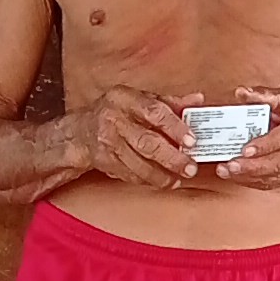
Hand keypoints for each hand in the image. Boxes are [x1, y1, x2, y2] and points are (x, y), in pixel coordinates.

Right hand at [80, 85, 195, 186]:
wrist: (82, 131)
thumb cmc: (118, 112)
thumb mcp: (140, 99)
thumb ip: (170, 102)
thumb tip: (197, 100)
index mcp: (125, 98)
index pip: (154, 111)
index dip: (175, 127)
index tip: (192, 140)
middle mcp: (114, 119)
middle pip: (146, 142)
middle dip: (171, 158)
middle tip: (190, 167)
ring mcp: (107, 142)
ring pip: (138, 163)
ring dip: (162, 174)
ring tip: (179, 178)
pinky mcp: (105, 161)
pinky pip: (130, 174)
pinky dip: (149, 180)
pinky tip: (163, 181)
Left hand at [223, 93, 279, 182]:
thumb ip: (265, 95)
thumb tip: (241, 92)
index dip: (265, 145)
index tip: (245, 149)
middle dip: (253, 167)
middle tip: (230, 166)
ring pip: (277, 177)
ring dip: (249, 177)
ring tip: (226, 172)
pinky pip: (274, 184)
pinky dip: (253, 182)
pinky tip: (237, 177)